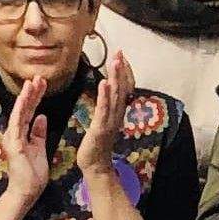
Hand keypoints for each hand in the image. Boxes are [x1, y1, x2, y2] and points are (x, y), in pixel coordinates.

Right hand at [0, 74, 49, 201]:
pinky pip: (18, 123)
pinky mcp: (14, 143)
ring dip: (26, 97)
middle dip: (31, 93)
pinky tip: (26, 99)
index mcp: (22, 134)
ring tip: (32, 82)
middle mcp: (15, 133)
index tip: (42, 84)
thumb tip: (42, 117)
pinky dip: (22, 110)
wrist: (27, 190)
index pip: (30, 111)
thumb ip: (39, 133)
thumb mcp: (39, 148)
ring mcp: (13, 137)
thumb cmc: (33, 173)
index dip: (35, 97)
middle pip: (24, 109)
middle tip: (38, 77)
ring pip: (19, 112)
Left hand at [77, 50, 134, 167]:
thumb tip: (107, 96)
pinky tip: (105, 82)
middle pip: (121, 89)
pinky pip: (104, 109)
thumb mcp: (102, 124)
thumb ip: (106, 110)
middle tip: (120, 53)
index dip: (123, 72)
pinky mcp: (101, 128)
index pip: (123, 88)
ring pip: (114, 96)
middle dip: (121, 70)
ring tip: (115, 62)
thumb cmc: (96, 146)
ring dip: (116, 77)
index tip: (121, 57)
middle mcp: (117, 115)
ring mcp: (111, 121)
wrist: (95, 166)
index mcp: (116, 113)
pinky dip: (105, 95)